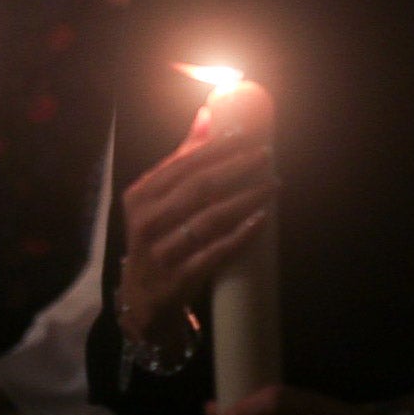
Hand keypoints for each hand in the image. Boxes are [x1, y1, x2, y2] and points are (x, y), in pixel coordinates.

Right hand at [117, 107, 278, 345]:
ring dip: (245, 199)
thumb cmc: (158, 238)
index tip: (246, 134)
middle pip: (198, 188)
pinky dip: (241, 235)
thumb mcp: (159, 198)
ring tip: (273, 184)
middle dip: (236, 168)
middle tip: (266, 155)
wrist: (144, 299)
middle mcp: (145, 222)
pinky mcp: (179, 279)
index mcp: (140, 196)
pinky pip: (215, 252)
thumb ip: (182, 157)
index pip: (182, 165)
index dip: (216, 148)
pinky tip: (262, 219)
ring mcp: (161, 252)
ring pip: (210, 219)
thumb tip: (207, 114)